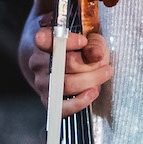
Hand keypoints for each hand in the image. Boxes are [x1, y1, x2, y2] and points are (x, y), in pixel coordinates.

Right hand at [21, 0, 112, 114]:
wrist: (60, 62)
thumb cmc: (77, 47)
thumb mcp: (88, 37)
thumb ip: (92, 43)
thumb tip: (95, 54)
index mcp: (43, 41)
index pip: (46, 39)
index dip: (68, 40)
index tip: (84, 41)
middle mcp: (39, 61)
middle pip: (64, 64)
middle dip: (89, 64)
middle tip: (104, 62)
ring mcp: (42, 81)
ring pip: (66, 85)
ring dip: (91, 80)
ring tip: (104, 74)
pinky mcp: (48, 99)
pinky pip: (62, 106)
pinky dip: (80, 101)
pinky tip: (92, 92)